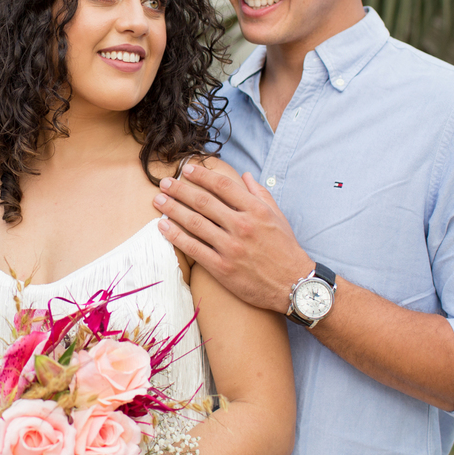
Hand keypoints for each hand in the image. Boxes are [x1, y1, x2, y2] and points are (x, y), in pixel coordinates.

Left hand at [153, 162, 312, 313]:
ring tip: (159, 200)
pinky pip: (194, 248)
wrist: (294, 285)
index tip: (187, 170)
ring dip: (173, 209)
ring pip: (195, 223)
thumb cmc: (286, 249)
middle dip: (180, 189)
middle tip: (165, 183)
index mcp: (256, 210)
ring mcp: (231, 247)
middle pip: (203, 201)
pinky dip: (176, 236)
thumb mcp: (277, 216)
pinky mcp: (223, 268)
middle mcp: (242, 226)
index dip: (202, 175)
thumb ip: (259, 193)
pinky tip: (163, 227)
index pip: (223, 186)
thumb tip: (244, 175)